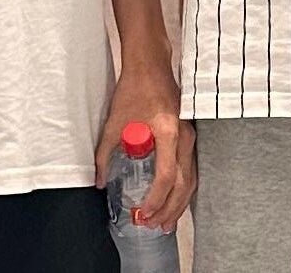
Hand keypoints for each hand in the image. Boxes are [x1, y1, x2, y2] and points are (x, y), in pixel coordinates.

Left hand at [96, 63, 193, 231]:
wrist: (151, 65)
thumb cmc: (133, 89)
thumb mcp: (114, 122)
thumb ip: (105, 154)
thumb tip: (99, 182)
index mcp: (168, 132)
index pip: (166, 177)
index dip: (155, 200)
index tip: (142, 214)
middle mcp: (184, 137)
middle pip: (183, 184)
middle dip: (169, 209)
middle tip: (153, 226)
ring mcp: (191, 136)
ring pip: (191, 179)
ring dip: (178, 203)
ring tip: (165, 222)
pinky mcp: (189, 136)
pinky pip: (191, 170)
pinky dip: (183, 189)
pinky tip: (174, 201)